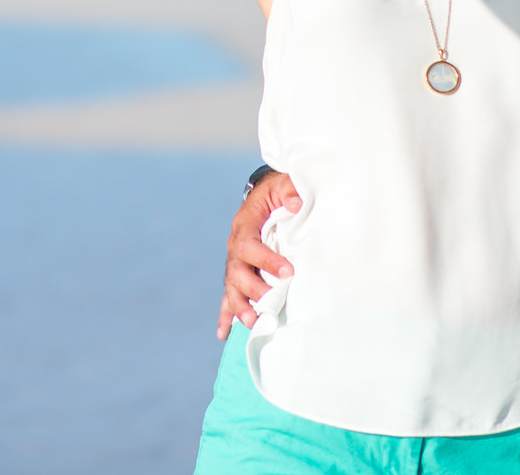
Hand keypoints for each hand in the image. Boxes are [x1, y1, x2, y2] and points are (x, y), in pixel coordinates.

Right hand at [215, 170, 299, 338]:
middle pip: (236, 272)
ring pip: (231, 288)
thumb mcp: (283, 185)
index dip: (266, 260)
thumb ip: (289, 191)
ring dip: (239, 307)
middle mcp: (235, 246)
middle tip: (271, 302)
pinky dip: (226, 315)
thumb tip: (296, 204)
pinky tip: (223, 334)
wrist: (266, 196)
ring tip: (252, 322)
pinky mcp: (238, 274)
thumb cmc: (277, 193)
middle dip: (253, 289)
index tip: (288, 272)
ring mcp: (235, 262)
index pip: (249, 245)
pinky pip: (228, 296)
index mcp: (245, 224)